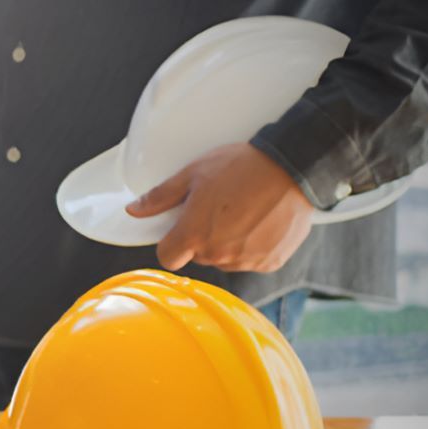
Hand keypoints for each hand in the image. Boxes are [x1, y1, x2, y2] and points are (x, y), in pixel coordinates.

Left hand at [128, 142, 313, 271]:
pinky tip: (261, 223)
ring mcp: (246, 260)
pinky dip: (253, 247)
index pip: (168, 258)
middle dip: (202, 238)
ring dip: (228, 244)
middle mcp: (218, 254)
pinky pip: (251, 261)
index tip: (180, 229)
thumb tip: (134, 210)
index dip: (171, 244)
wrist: (293, 167)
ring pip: (225, 260)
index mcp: (194, 235)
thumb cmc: (241, 166)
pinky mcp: (270, 262)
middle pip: (198, 257)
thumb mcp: (193, 174)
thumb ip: (161, 197)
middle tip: (218, 210)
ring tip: (243, 213)